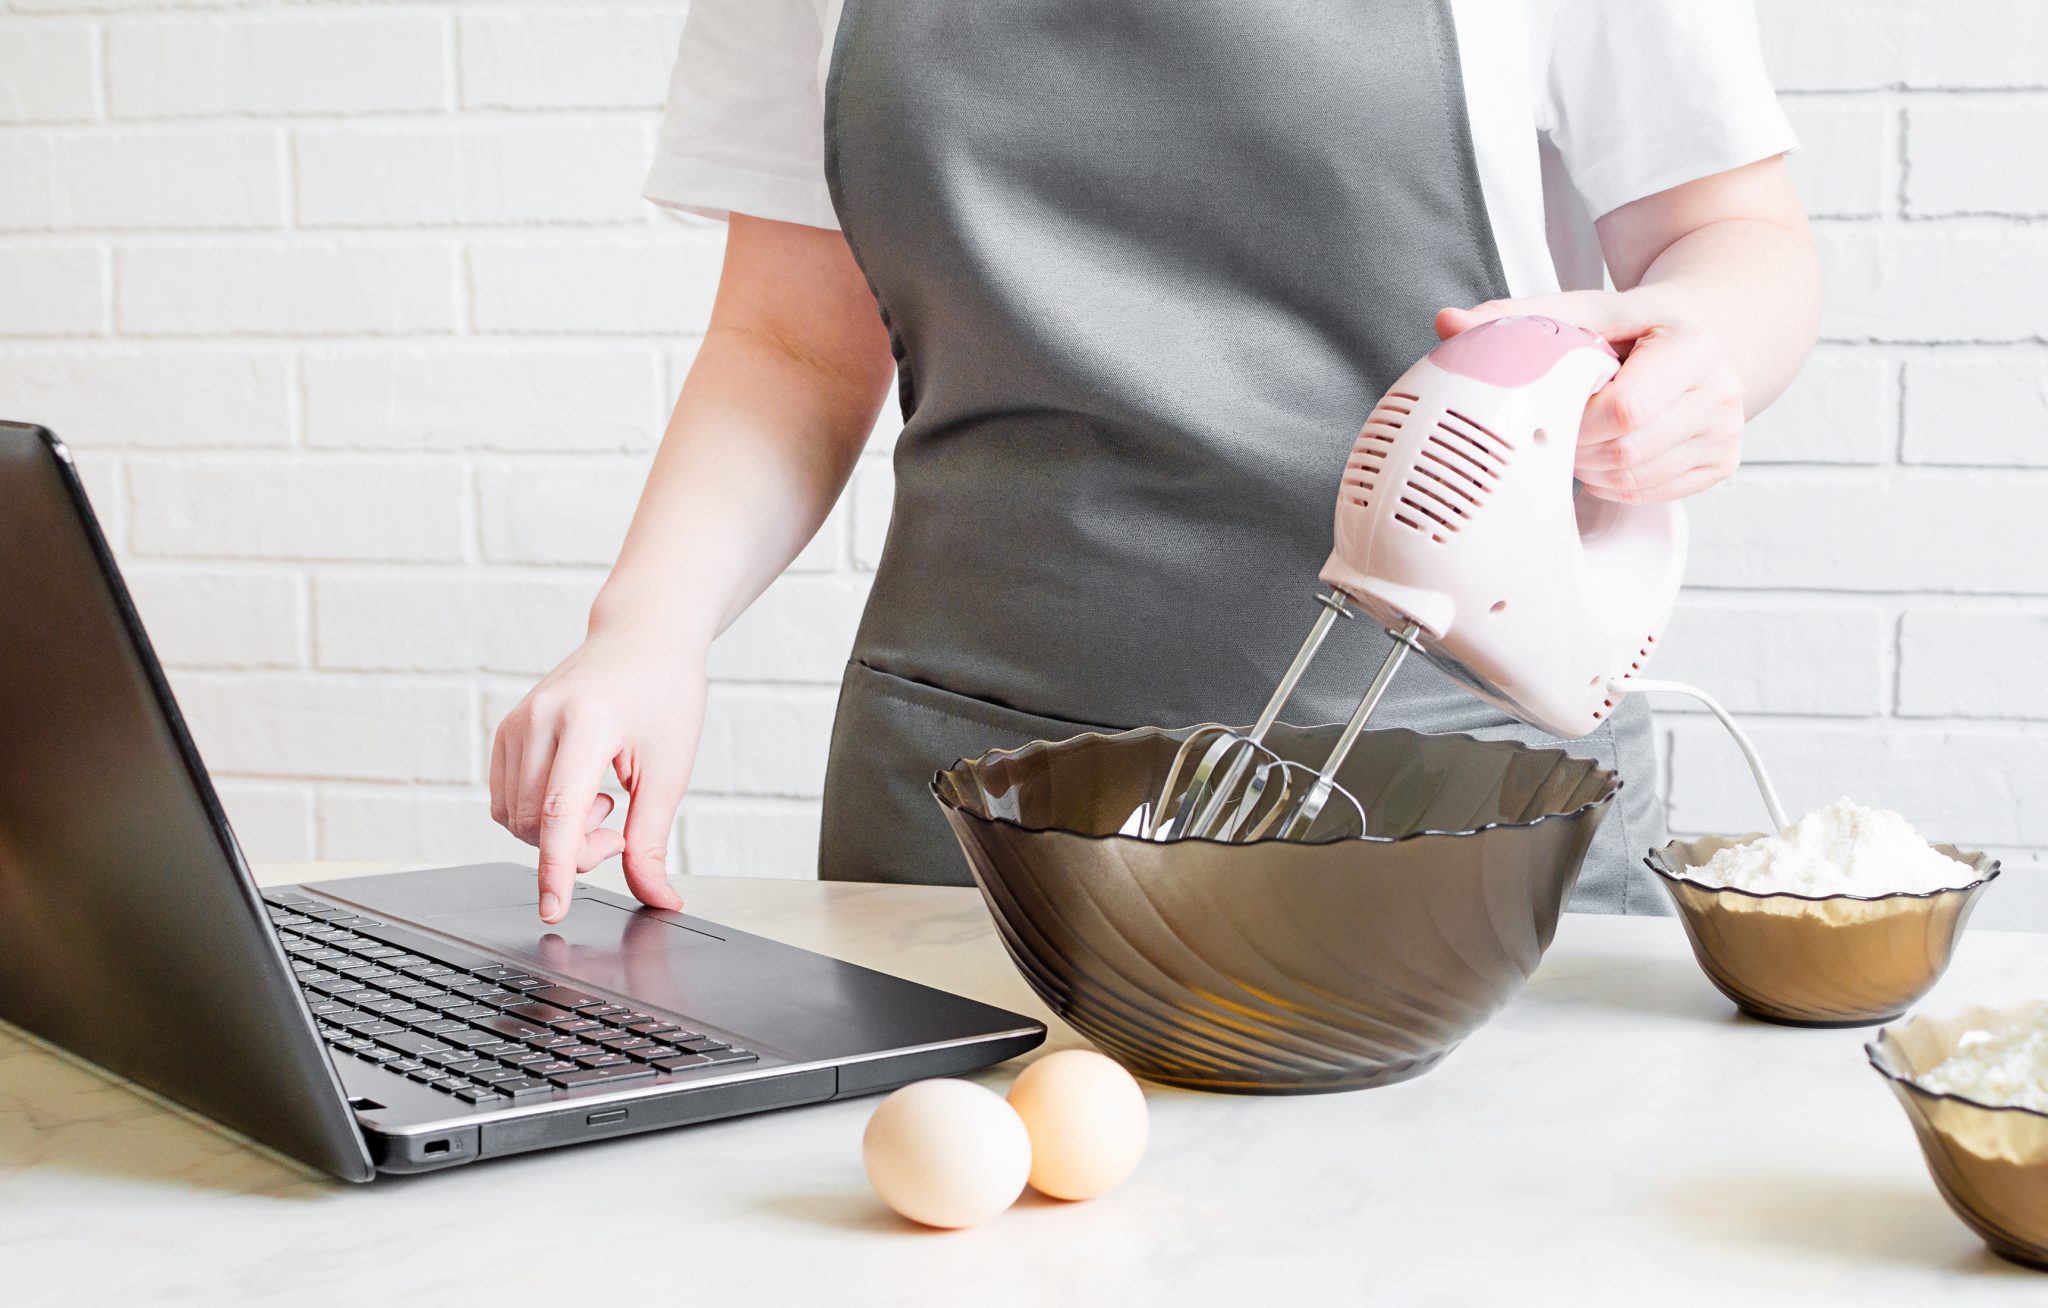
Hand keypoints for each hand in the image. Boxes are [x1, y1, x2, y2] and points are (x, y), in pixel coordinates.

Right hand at [490, 623, 703, 922]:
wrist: (642, 638)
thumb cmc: (665, 693)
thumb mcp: (670, 769)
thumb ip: (653, 840)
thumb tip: (656, 897)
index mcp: (588, 722)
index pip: (559, 812)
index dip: (556, 868)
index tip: (554, 910)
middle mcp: (541, 718)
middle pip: (534, 823)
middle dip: (576, 849)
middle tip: (620, 831)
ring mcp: (517, 722)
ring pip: (513, 818)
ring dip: (555, 833)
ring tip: (602, 801)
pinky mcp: (506, 730)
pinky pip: (505, 799)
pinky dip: (536, 815)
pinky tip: (575, 791)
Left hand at [1435, 290, 1746, 502]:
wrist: (1697, 336)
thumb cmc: (1634, 328)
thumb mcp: (1586, 311)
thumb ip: (1519, 316)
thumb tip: (1447, 322)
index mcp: (1692, 346)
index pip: (1623, 411)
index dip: (1574, 420)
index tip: (1556, 404)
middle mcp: (1721, 391)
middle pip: (1625, 451)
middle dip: (1578, 447)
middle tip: (1562, 424)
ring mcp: (1726, 432)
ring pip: (1634, 478)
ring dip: (1591, 468)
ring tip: (1584, 435)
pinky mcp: (1723, 464)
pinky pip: (1651, 494)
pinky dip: (1615, 482)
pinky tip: (1608, 452)